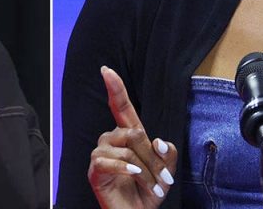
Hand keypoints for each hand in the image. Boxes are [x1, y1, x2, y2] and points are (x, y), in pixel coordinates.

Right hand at [89, 66, 177, 207]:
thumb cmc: (149, 192)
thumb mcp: (167, 172)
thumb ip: (167, 154)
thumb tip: (158, 141)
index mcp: (128, 136)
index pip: (121, 107)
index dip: (115, 88)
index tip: (106, 70)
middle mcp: (112, 141)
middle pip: (133, 133)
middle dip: (152, 157)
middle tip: (162, 179)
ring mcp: (101, 155)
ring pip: (124, 149)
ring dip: (143, 168)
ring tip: (150, 185)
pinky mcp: (95, 171)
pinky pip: (108, 161)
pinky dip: (125, 170)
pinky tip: (134, 177)